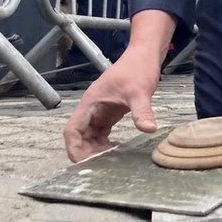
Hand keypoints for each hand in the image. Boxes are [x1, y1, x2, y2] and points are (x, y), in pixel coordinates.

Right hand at [62, 45, 161, 162]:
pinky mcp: (109, 113)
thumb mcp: (140, 91)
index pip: (72, 129)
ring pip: (89, 136)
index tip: (85, 162)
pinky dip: (105, 143)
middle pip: (79, 136)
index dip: (74, 147)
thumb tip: (149, 129)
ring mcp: (99, 111)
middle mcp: (91, 108)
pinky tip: (117, 150)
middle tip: (102, 166)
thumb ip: (142, 110)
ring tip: (111, 161)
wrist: (144, 55)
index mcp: (91, 102)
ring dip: (96, 149)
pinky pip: (101, 133)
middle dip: (87, 152)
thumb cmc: (138, 68)